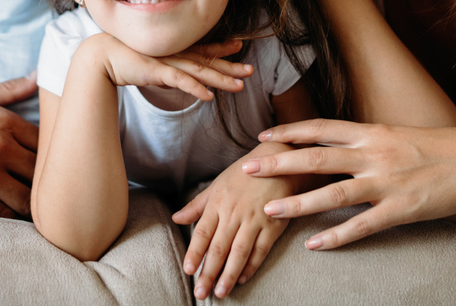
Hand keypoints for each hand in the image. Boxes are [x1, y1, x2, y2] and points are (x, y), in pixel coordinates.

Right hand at [0, 73, 40, 217]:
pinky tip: (8, 212)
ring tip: (31, 205)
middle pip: (41, 173)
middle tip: (46, 188)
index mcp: (4, 122)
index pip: (47, 143)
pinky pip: (2, 214)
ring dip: (31, 203)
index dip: (53, 154)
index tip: (51, 161)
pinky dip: (9, 215)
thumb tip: (39, 75)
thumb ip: (10, 89)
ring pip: (26, 198)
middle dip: (45, 181)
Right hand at [88, 35, 252, 102]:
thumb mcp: (153, 68)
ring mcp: (167, 61)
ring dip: (220, 78)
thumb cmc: (125, 61)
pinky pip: (180, 80)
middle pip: (207, 61)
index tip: (238, 47)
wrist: (100, 56)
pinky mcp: (157, 71)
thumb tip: (182, 82)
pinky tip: (209, 96)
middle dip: (230, 66)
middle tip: (250, 70)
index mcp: (173, 52)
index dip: (221, 49)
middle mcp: (174, 54)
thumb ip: (168, 74)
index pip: (202, 50)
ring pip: (199, 71)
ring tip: (240, 85)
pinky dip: (195, 88)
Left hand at [172, 143, 298, 299]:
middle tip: (200, 292)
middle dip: (208, 272)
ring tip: (220, 292)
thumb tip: (176, 218)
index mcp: (218, 202)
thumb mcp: (218, 184)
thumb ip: (197, 205)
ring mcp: (255, 220)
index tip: (188, 270)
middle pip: (219, 247)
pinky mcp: (273, 225)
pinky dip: (251, 266)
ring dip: (229, 274)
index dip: (195, 253)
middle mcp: (234, 213)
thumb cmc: (244, 174)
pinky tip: (242, 279)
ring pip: (239, 252)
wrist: (279, 162)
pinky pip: (260, 251)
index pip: (202, 232)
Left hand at [245, 119, 455, 248]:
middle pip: (316, 156)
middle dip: (279, 163)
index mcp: (372, 131)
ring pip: (333, 192)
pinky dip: (336, 235)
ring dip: (298, 203)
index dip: (289, 131)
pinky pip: (362, 225)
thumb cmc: (439, 148)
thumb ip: (366, 140)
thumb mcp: (397, 134)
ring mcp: (387, 181)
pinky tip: (314, 244)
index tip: (262, 136)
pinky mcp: (402, 209)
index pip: (320, 127)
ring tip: (269, 211)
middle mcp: (374, 153)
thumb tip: (337, 143)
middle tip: (247, 169)